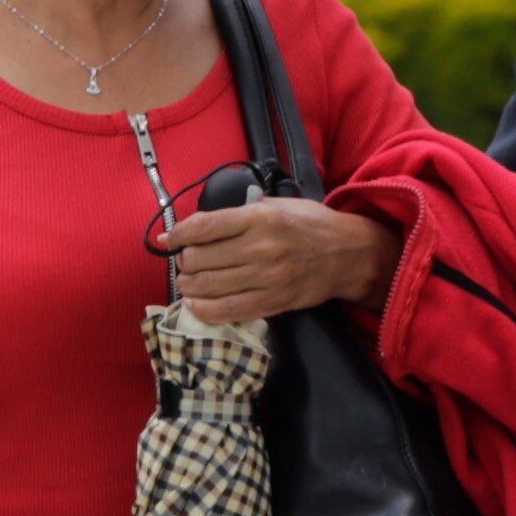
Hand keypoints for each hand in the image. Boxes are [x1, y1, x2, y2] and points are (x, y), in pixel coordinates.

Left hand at [163, 195, 393, 324]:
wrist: (349, 255)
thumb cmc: (311, 225)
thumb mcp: (278, 205)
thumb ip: (241, 212)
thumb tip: (201, 225)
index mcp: (260, 218)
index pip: (205, 227)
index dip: (178, 234)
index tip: (167, 239)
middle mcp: (261, 248)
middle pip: (201, 259)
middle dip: (185, 261)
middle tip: (185, 261)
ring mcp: (267, 278)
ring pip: (209, 286)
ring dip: (190, 286)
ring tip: (188, 282)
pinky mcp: (273, 302)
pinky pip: (229, 310)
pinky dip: (205, 309)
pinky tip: (196, 304)